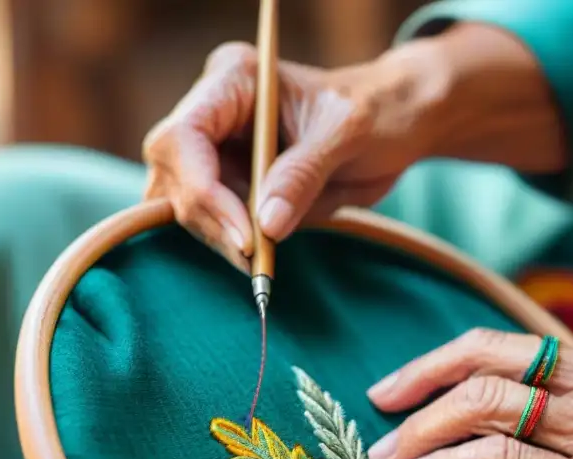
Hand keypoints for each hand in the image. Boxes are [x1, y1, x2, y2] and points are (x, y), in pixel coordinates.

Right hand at [143, 41, 438, 262]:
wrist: (397, 125)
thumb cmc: (376, 112)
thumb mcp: (346, 135)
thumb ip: (303, 176)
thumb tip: (266, 226)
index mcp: (234, 80)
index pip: (184, 137)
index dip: (203, 189)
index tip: (245, 236)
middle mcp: (213, 114)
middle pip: (175, 176)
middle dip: (210, 221)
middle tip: (254, 259)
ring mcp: (216, 152)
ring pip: (184, 205)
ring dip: (218, 238)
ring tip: (261, 264)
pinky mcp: (230, 186)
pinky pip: (210, 222)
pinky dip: (229, 246)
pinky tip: (258, 261)